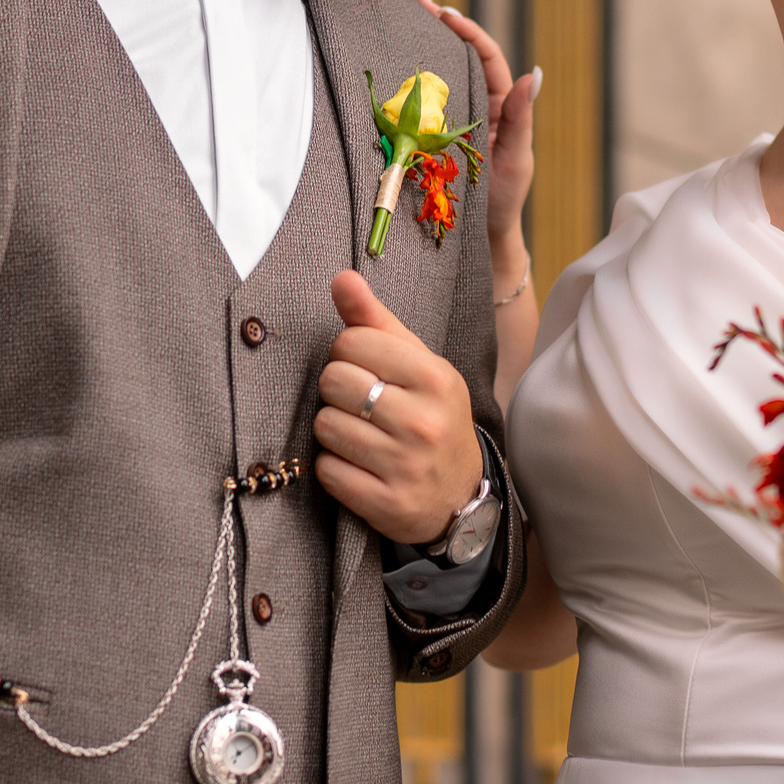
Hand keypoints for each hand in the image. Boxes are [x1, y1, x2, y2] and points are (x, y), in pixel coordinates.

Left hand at [314, 270, 485, 543]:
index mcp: (434, 377)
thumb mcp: (417, 363)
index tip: (367, 370)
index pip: (351, 341)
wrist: (459, 494)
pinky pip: (327, 471)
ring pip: (324, 426)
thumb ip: (376, 321)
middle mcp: (424, 421)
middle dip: (337, 391)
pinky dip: (333, 467)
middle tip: (361, 405)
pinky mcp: (386, 504)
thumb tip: (341, 278)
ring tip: (361, 436)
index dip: (348, 353)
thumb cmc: (430, 415)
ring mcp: (406, 466)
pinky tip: (359, 466)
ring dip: (333, 430)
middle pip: (333, 381)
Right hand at [407, 0, 538, 249]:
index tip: (446, 14)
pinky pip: (419, 102)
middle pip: (459, 56)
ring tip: (401, 16)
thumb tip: (534, 74)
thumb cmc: (502, 202)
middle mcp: (476, 107)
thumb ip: (521, 119)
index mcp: (500, 107)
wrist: (479, 238)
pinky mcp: (430, 135)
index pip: (487, 58)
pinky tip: (388, 62)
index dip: (468, 32)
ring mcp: (452, 120)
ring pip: (438, 74)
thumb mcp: (516, 159)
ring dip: (419, 45)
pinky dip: (405, 78)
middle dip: (438, 25)